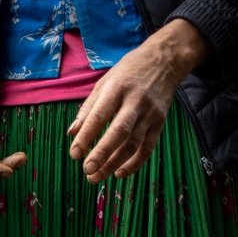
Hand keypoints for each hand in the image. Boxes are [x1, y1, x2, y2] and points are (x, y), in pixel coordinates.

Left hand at [68, 19, 211, 180]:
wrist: (165, 60)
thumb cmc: (128, 72)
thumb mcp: (105, 82)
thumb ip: (88, 109)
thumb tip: (72, 134)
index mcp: (117, 89)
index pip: (99, 116)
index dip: (86, 137)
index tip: (74, 154)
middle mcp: (135, 101)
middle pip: (119, 132)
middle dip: (102, 154)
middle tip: (87, 170)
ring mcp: (150, 113)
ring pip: (133, 144)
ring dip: (114, 163)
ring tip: (96, 177)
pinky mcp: (160, 122)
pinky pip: (148, 148)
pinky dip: (134, 163)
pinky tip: (119, 173)